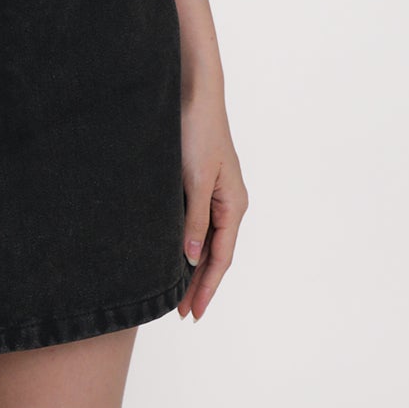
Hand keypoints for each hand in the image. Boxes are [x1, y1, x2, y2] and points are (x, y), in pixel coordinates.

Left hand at [177, 87, 247, 319]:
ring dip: (193, 267)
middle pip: (215, 253)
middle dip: (200, 284)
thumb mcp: (195, 179)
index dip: (208, 287)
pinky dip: (187, 243)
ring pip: (205, 240)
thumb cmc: (197, 131)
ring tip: (177, 294)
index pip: (222, 257)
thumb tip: (193, 260)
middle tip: (183, 314)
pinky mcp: (199, 181)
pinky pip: (197, 222)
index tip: (195, 314)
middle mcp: (227, 202)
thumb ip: (194, 220)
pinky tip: (175, 254)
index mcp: (233, 204)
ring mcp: (215, 192)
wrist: (192, 92)